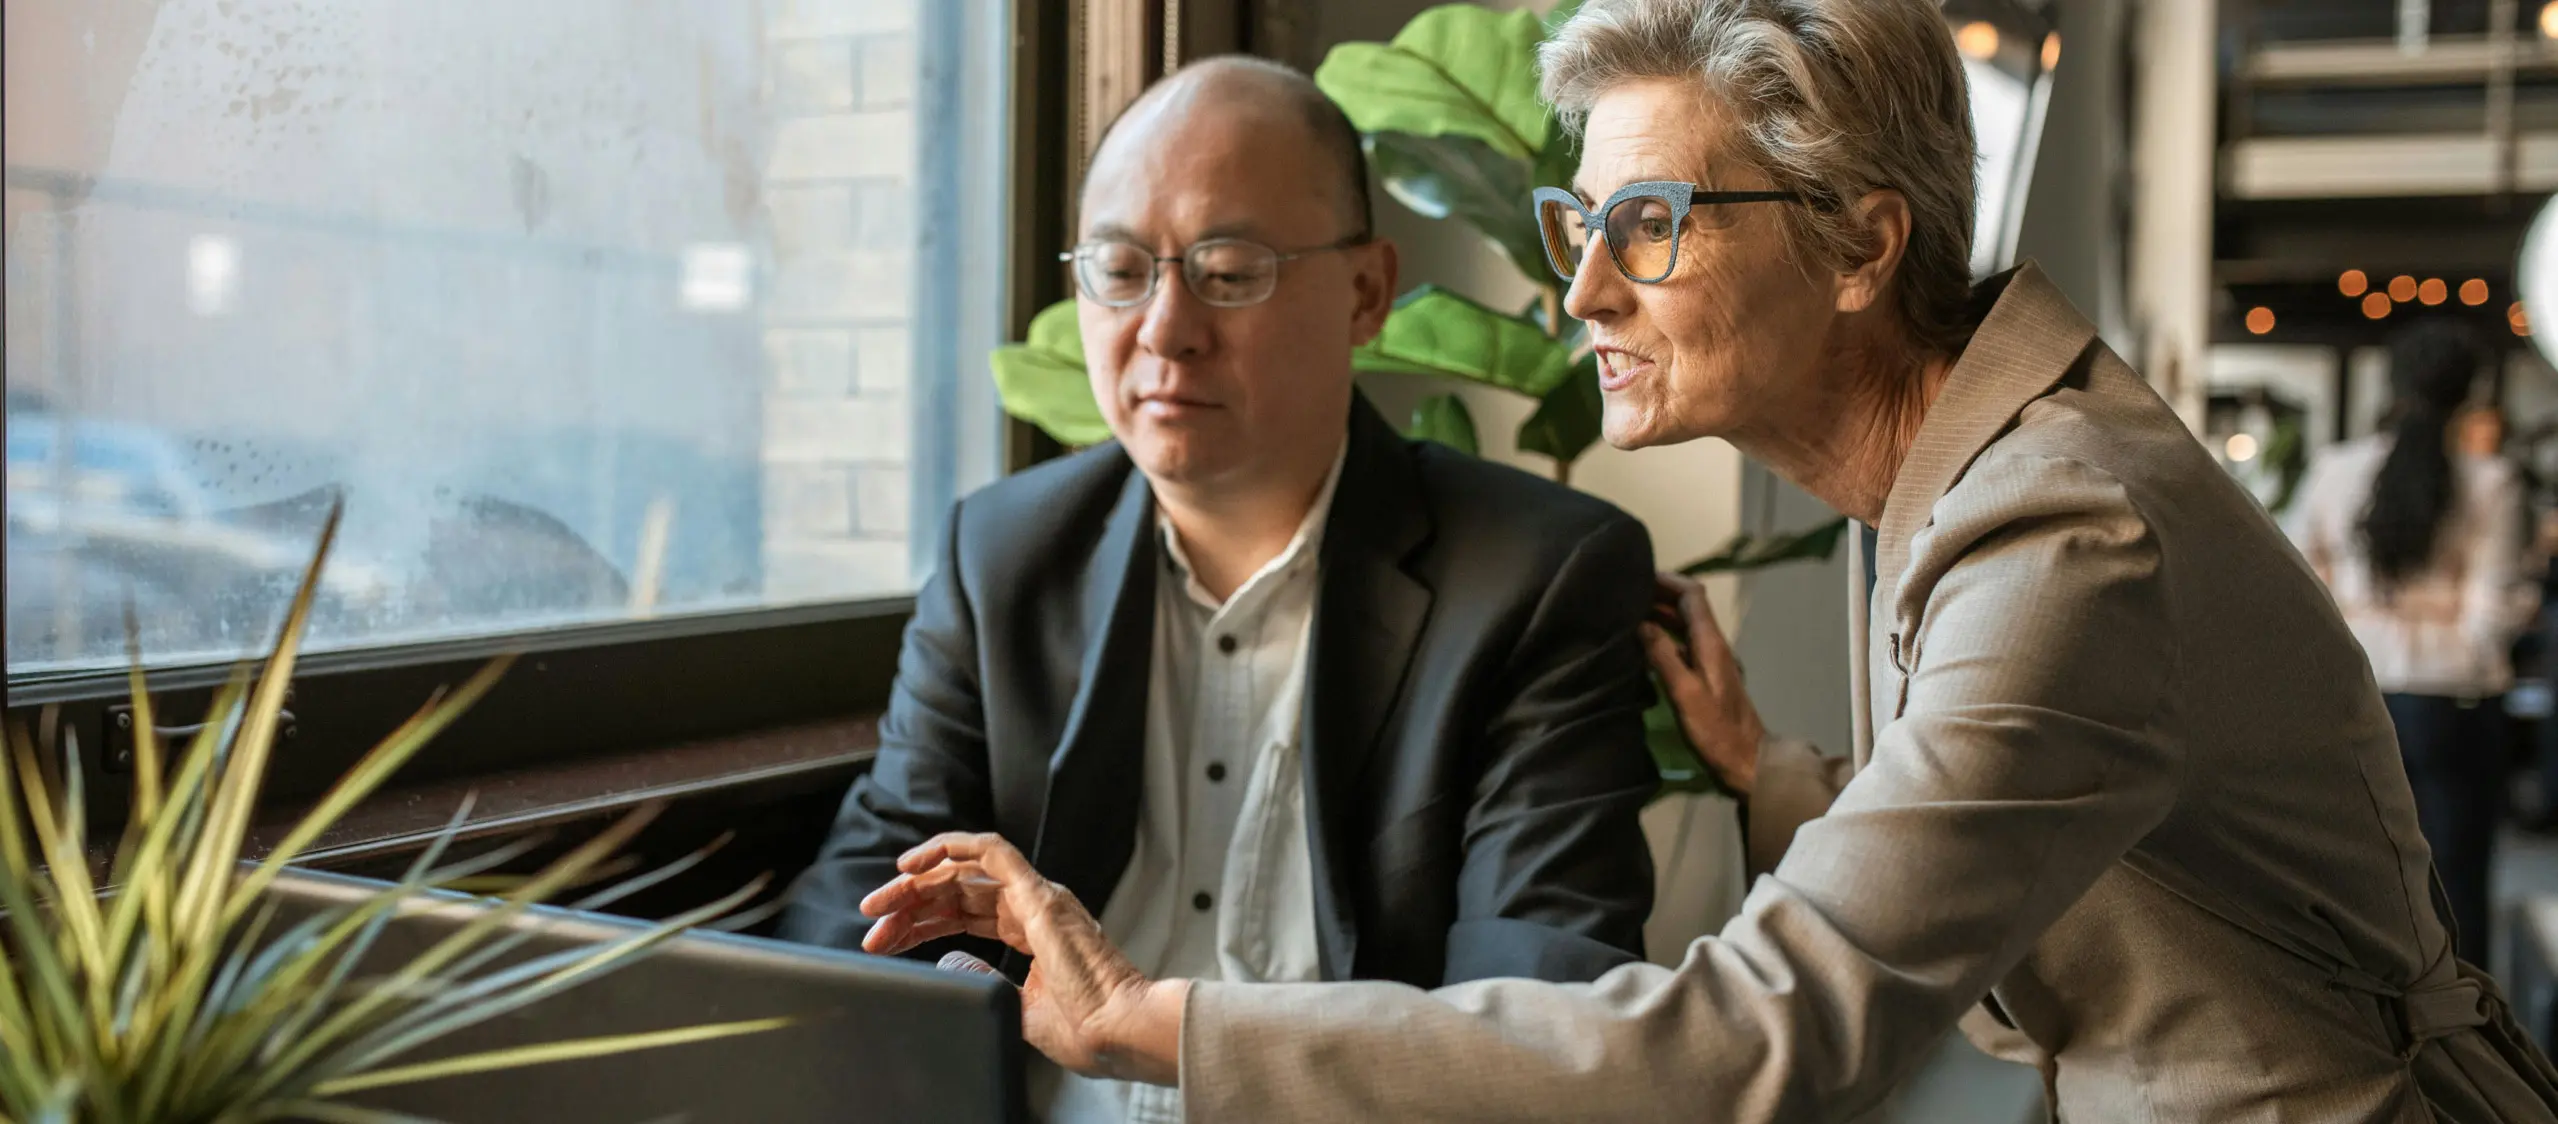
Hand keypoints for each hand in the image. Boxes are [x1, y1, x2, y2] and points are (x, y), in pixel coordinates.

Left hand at [859, 833, 1187, 1084]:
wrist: (1116, 1031)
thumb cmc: (1083, 1027)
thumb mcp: (1014, 1005)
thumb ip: (981, 979)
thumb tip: (948, 959)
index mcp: (1031, 932)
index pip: (962, 914)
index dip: (920, 922)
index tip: (884, 938)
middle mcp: (1032, 908)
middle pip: (957, 891)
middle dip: (909, 902)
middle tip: (871, 918)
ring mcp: (1037, 898)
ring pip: (965, 870)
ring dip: (917, 882)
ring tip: (880, 901)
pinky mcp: (1039, 895)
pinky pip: (994, 851)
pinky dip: (952, 847)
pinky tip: (916, 862)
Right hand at [1641, 571, 1766, 794]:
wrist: (1747, 761)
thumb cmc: (1716, 731)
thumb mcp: (1685, 694)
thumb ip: (1664, 656)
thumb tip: (1641, 624)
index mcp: (1711, 643)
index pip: (1692, 595)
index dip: (1667, 581)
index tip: (1637, 575)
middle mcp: (1712, 646)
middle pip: (1688, 607)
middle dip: (1658, 594)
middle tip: (1623, 593)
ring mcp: (1709, 661)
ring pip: (1683, 625)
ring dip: (1659, 615)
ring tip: (1626, 614)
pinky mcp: (1704, 677)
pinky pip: (1680, 645)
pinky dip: (1661, 637)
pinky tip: (1640, 645)